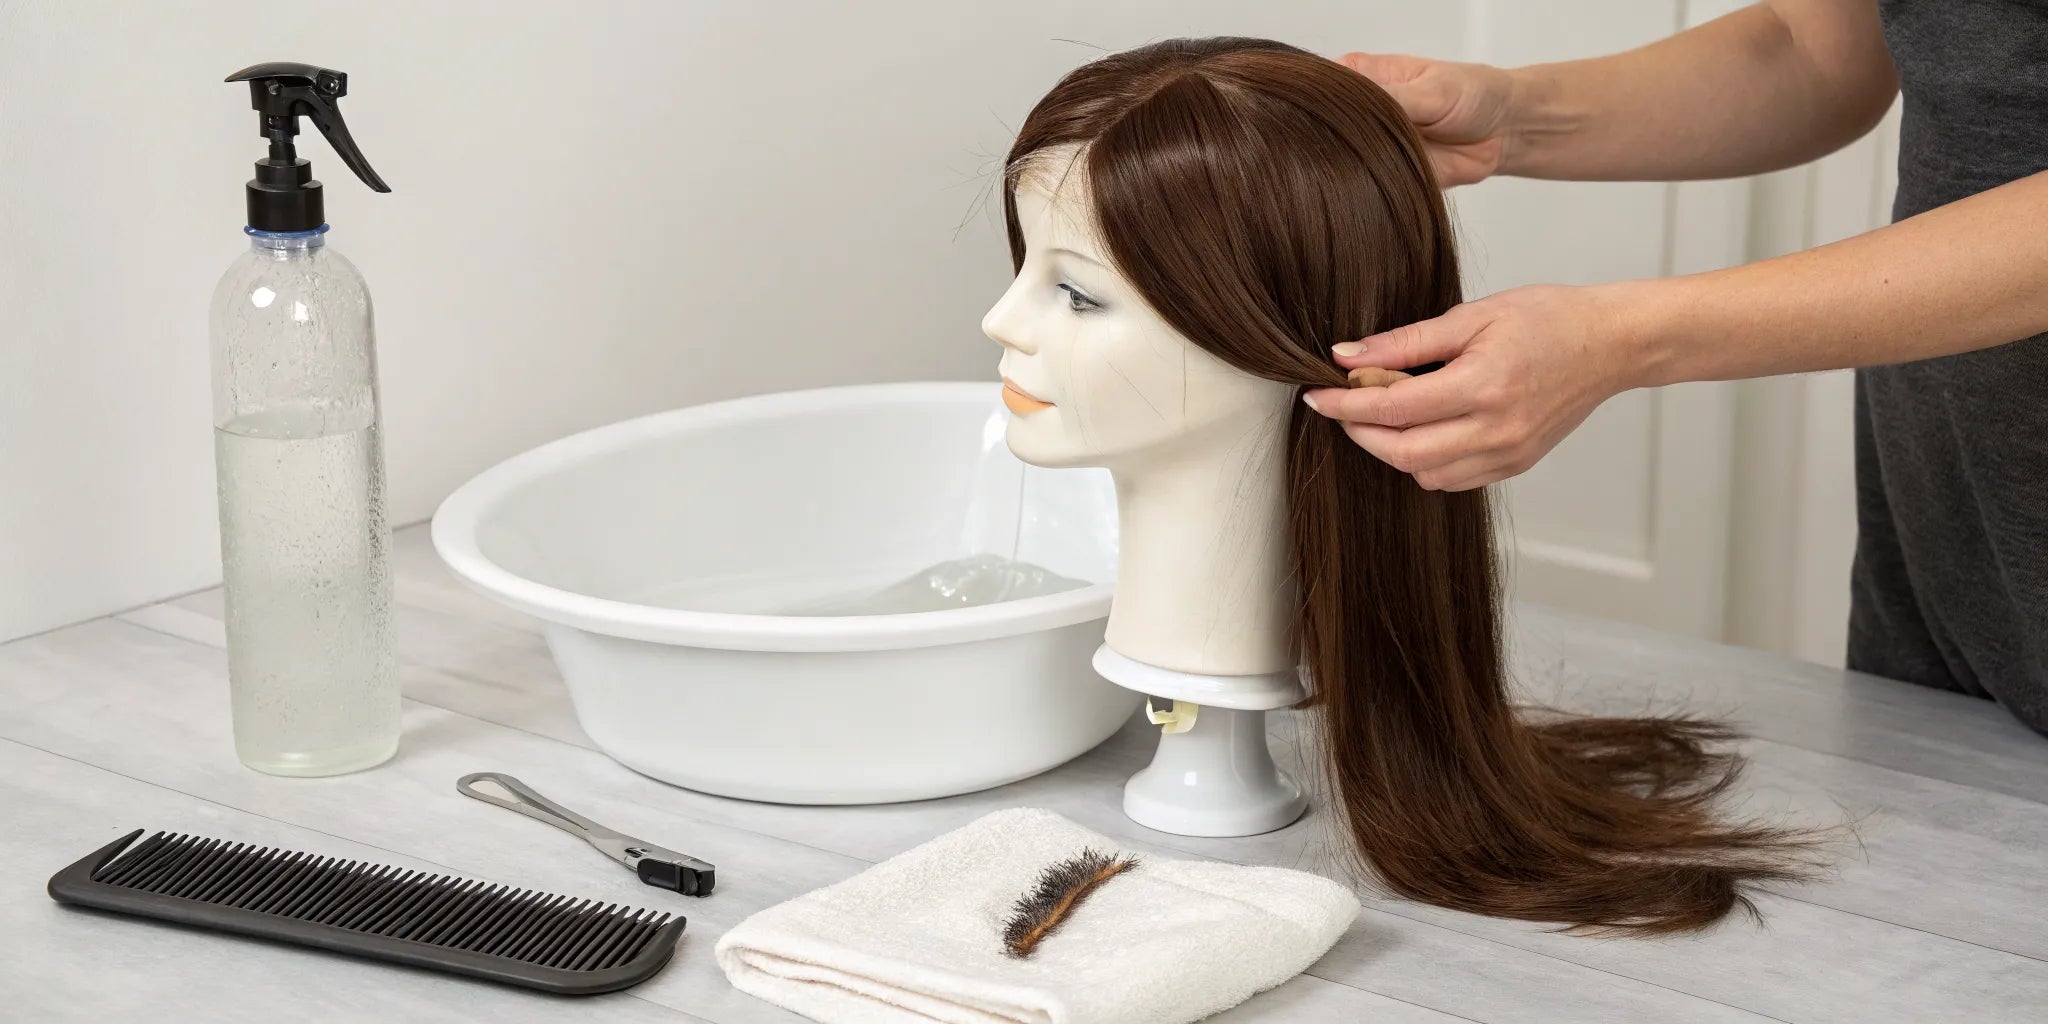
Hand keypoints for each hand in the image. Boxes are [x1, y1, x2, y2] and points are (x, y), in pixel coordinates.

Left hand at [1302, 284, 1643, 490]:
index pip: (1394, 408)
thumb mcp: (1472, 315)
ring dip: (1392, 451)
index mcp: (1484, 385)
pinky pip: (1453, 480)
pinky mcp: (1515, 465)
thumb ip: (1405, 341)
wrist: (1609, 344)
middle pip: (1404, 453)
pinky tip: (1421, 430)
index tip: (1317, 395)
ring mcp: (1508, 454)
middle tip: (1342, 408)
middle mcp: (1497, 429)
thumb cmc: (1547, 319)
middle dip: (1361, 434)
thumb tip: (1347, 357)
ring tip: (1383, 416)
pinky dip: (1424, 462)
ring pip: (1425, 474)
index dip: (1346, 406)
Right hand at [1339, 52, 1517, 186]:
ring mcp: (1365, 145)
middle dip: (1344, 143)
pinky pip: (1364, 187)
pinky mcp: (1378, 175)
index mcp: (1358, 76)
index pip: (1321, 89)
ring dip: (1361, 168)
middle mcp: (1355, 111)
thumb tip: (1353, 101)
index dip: (1323, 106)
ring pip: (1341, 163)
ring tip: (1396, 161)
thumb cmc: (1472, 94)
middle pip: (1326, 131)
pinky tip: (1394, 180)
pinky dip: (1374, 190)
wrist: (1504, 132)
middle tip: (1378, 145)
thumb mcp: (1432, 90)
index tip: (1348, 120)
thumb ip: (1391, 98)